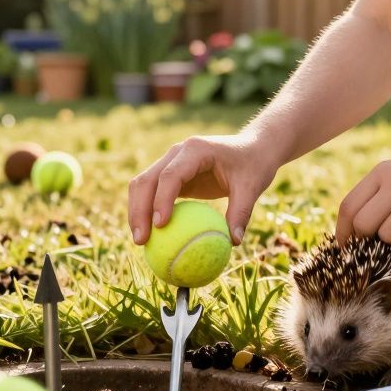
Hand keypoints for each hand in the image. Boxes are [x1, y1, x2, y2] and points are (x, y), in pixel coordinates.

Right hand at [128, 133, 278, 245]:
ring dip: (137, 212)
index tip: (160, 225)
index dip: (162, 199)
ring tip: (141, 242)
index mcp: (195, 150)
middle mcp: (177, 153)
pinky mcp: (170, 174)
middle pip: (147, 180)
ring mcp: (170, 162)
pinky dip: (146, 212)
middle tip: (142, 241)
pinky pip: (152, 193)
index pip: (171, 175)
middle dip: (139, 210)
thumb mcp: (252, 187)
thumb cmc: (253, 165)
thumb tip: (233, 243)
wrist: (252, 148)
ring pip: (142, 185)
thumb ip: (242, 212)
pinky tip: (151, 237)